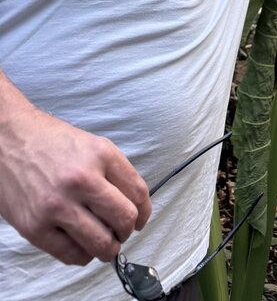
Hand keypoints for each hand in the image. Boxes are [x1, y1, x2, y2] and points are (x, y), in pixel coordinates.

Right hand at [0, 103, 150, 265]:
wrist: (10, 139)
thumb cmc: (51, 142)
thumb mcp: (92, 145)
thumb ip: (113, 172)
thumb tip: (132, 205)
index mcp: (101, 155)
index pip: (138, 192)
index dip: (145, 212)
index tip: (141, 219)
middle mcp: (82, 179)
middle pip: (124, 219)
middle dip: (127, 231)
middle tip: (121, 232)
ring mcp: (57, 205)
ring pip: (100, 243)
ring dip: (108, 248)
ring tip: (104, 243)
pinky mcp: (35, 227)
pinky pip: (71, 255)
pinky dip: (82, 255)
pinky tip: (81, 244)